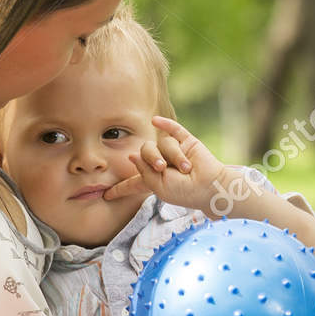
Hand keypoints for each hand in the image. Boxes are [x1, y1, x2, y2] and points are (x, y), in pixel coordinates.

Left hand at [102, 116, 229, 209]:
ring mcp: (174, 151)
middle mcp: (161, 164)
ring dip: (172, 155)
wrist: (209, 186)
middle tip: (163, 168)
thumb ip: (143, 172)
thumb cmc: (185, 192)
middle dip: (152, 159)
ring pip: (162, 143)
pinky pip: (173, 128)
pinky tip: (155, 120)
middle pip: (145, 151)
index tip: (106, 195)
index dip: (121, 188)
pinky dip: (164, 123)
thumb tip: (133, 155)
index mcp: (153, 180)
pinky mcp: (186, 141)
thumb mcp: (158, 187)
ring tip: (185, 167)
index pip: (134, 183)